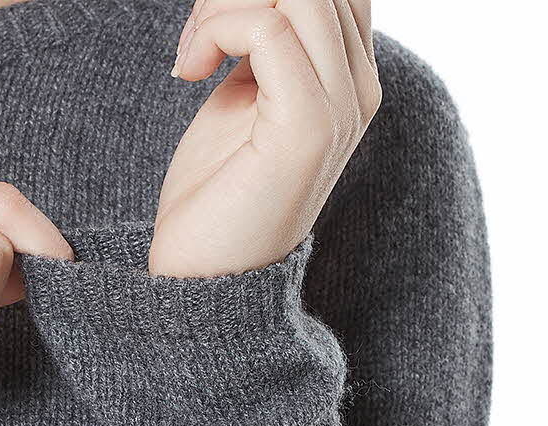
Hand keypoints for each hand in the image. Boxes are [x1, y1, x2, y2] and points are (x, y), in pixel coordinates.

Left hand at [150, 0, 380, 276]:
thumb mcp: (242, 100)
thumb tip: (248, 0)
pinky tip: (188, 71)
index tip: (207, 30)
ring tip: (190, 54)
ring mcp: (342, 108)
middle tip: (193, 37)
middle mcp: (359, 88)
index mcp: (347, 80)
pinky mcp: (309, 127)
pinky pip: (269, 30)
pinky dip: (215, 30)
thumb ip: (260, 47)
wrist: (205, 276)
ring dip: (223, 6)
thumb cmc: (216, 194)